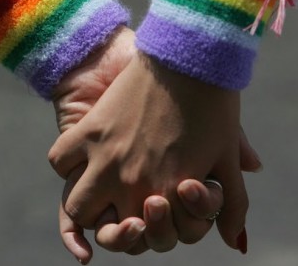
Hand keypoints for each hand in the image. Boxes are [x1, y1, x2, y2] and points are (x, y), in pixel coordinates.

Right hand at [50, 27, 260, 261]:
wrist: (188, 54)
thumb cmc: (214, 105)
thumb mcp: (226, 158)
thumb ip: (231, 204)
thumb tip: (237, 242)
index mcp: (165, 194)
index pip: (139, 238)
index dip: (136, 234)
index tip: (141, 218)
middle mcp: (130, 183)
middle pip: (102, 229)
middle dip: (108, 229)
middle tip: (117, 213)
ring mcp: (105, 158)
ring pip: (75, 205)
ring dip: (83, 205)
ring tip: (95, 192)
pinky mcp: (88, 130)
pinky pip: (61, 160)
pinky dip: (66, 164)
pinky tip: (79, 160)